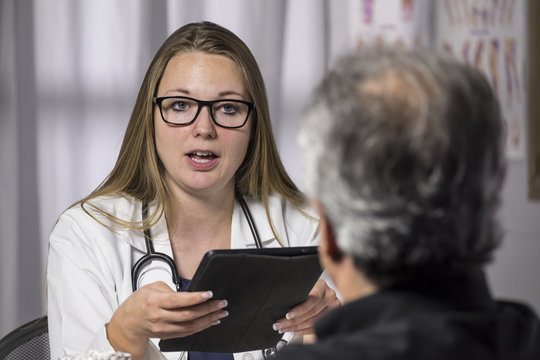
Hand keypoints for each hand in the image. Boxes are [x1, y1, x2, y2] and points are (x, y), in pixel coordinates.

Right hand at [106, 281, 228, 358]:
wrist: (128, 323)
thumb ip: (170, 289)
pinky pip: (188, 332)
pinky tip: (211, 321)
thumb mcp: (151, 288)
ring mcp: (163, 328)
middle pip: (187, 315)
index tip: (209, 294)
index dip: (195, 298)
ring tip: (221, 312)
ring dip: (208, 319)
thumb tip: (189, 293)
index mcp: (154, 301)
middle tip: (221, 303)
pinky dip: (201, 327)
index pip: (177, 300)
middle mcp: (159, 317)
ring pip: (190, 326)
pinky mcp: (168, 335)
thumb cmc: (139, 302)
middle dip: (208, 309)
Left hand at [272, 279, 340, 334]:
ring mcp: (333, 308)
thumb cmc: (309, 288)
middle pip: (311, 312)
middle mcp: (329, 296)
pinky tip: (294, 331)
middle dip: (293, 321)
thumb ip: (298, 292)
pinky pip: (316, 327)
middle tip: (279, 325)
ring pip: (313, 322)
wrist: (320, 291)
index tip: (287, 315)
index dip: (300, 309)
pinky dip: (303, 331)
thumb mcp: (304, 286)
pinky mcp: (332, 318)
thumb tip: (282, 300)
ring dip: (296, 327)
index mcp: (322, 286)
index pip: (312, 299)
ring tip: (284, 329)